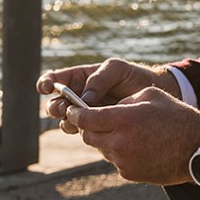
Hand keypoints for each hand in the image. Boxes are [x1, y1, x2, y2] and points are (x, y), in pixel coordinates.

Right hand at [37, 58, 180, 133]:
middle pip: (56, 103)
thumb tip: (84, 98)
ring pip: (65, 119)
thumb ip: (99, 79)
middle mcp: (79, 96)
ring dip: (66, 120)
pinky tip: (87, 128)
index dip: (46, 83)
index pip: (56, 79)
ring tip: (76, 119)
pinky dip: (79, 130)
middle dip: (56, 106)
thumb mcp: (117, 69)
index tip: (46, 88)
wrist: (154, 96)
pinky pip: (81, 130)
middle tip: (65, 108)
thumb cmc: (134, 77)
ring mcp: (86, 113)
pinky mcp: (96, 127)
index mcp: (80, 77)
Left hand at [64, 86, 199, 185]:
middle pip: (88, 136)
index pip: (85, 118)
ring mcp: (123, 161)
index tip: (72, 110)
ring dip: (105, 140)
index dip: (75, 113)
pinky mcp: (129, 174)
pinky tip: (136, 146)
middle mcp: (119, 143)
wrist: (197, 149)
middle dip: (88, 127)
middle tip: (96, 119)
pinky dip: (118, 153)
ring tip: (125, 132)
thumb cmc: (176, 117)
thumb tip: (106, 109)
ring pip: (101, 149)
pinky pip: (114, 160)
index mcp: (123, 120)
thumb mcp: (149, 96)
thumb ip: (123, 102)